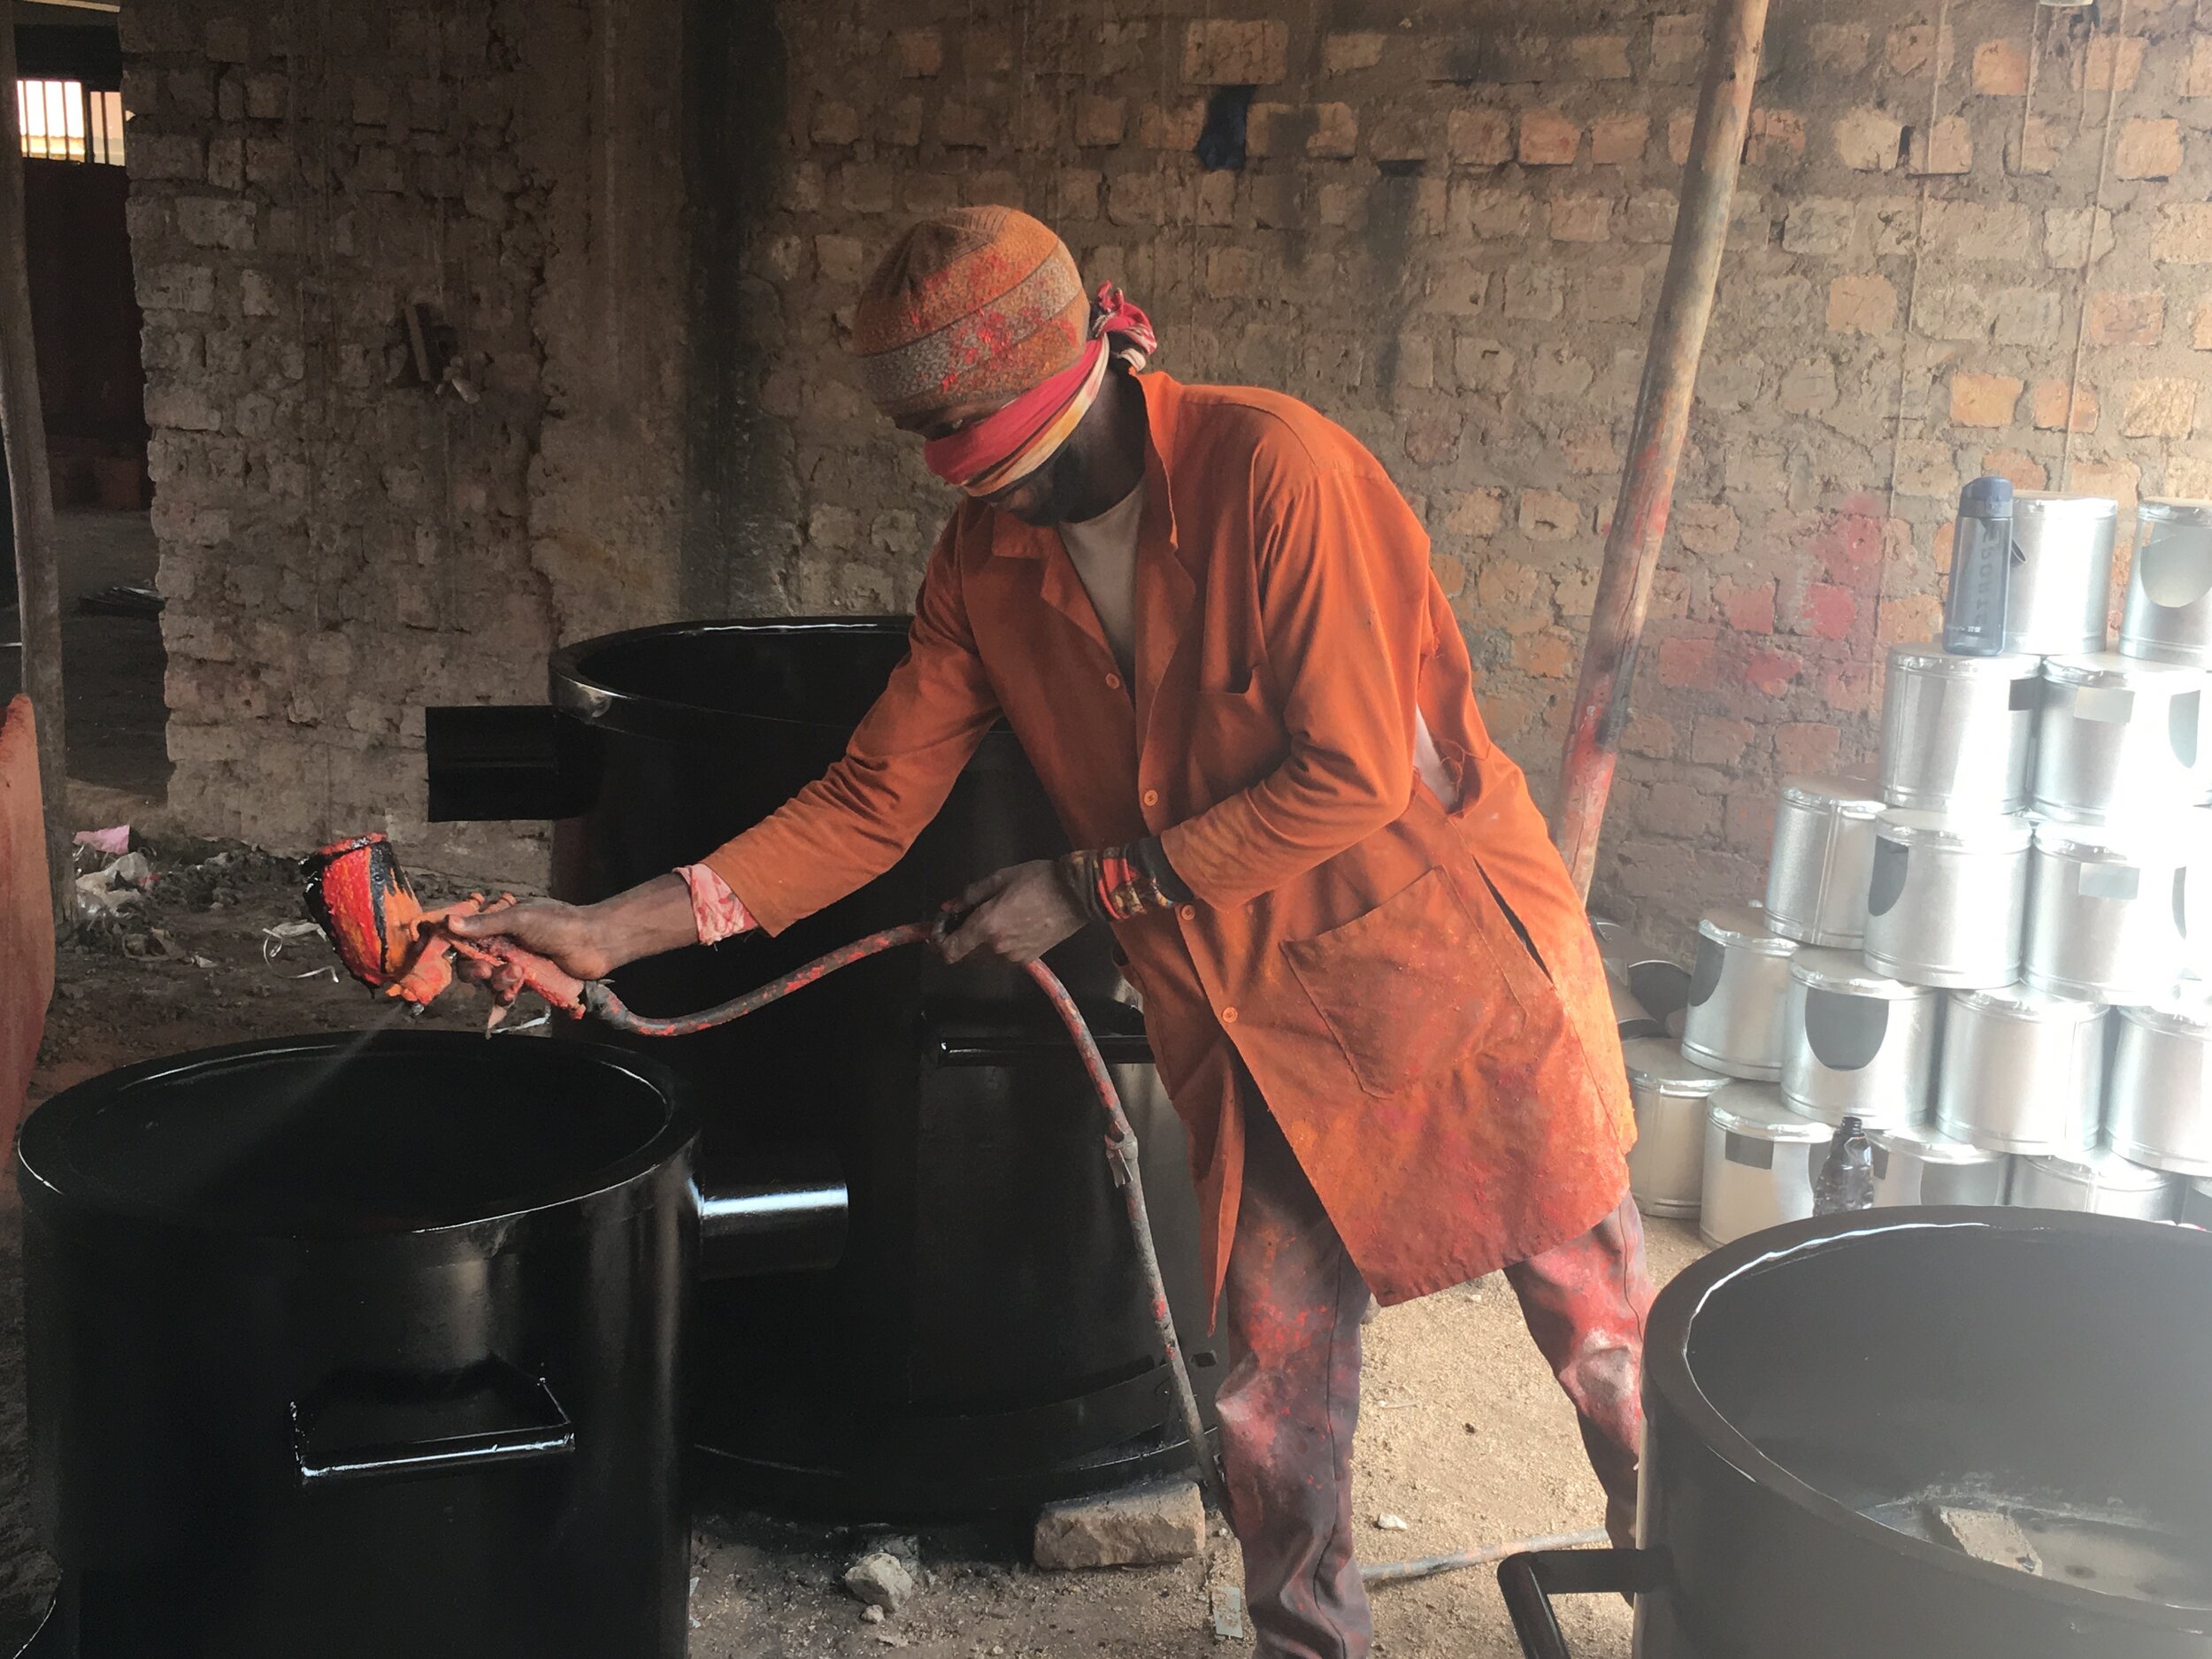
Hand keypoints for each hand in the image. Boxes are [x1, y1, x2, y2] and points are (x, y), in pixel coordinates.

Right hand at [445, 897, 619, 983]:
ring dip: (496, 981)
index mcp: (498, 920)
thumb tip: (449, 923)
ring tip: (516, 974)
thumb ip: (486, 924)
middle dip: (474, 968)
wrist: (594, 943)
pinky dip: (505, 995)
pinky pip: (505, 992)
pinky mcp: (527, 980)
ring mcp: (514, 961)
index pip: (465, 933)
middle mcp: (502, 941)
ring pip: (488, 979)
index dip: (452, 944)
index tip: (443, 953)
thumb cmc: (559, 923)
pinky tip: (511, 994)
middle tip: (484, 971)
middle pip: (471, 960)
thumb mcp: (520, 918)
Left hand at [938, 860, 1085, 964]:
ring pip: (981, 958)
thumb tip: (948, 907)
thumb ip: (969, 895)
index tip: (941, 925)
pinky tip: (1004, 926)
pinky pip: (999, 957)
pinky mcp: (1027, 959)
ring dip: (975, 943)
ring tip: (985, 919)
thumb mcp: (999, 878)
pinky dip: (993, 946)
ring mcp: (1013, 957)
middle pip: (962, 955)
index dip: (938, 941)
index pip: (949, 950)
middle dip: (957, 939)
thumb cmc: (1038, 880)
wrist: (1077, 895)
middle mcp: (996, 948)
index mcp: (987, 926)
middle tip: (961, 917)